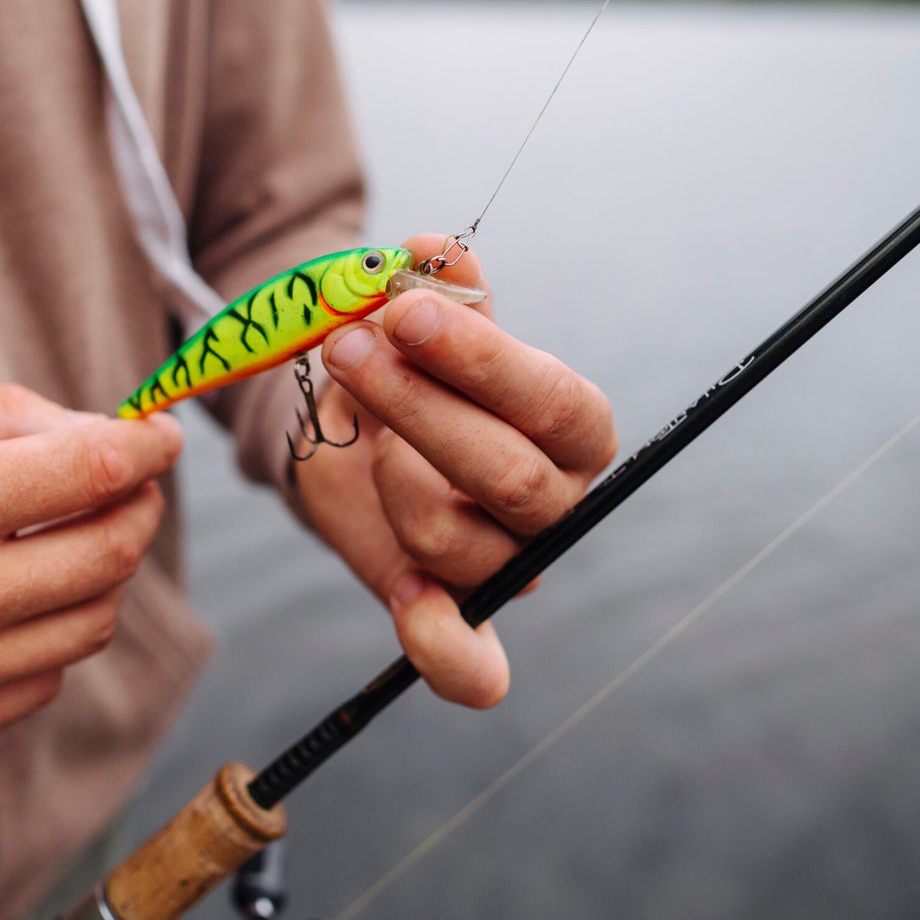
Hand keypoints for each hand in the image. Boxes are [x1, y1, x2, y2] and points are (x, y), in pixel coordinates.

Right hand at [0, 381, 182, 753]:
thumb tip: (103, 434)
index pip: (92, 473)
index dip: (148, 447)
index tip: (162, 436)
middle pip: (111, 554)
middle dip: (138, 505)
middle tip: (129, 481)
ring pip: (92, 624)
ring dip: (102, 572)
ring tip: (67, 537)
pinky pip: (42, 680)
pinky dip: (51, 632)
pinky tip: (14, 598)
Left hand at [296, 234, 617, 707]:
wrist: (351, 426)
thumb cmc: (403, 364)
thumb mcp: (414, 318)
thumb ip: (431, 288)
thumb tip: (428, 250)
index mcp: (571, 426)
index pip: (554, 402)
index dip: (478, 361)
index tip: (402, 314)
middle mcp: (553, 503)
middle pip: (504, 475)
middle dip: (414, 406)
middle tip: (348, 346)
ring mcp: (504, 565)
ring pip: (450, 540)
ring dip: (385, 473)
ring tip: (356, 419)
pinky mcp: (452, 614)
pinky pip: (471, 669)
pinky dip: (439, 645)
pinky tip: (405, 598)